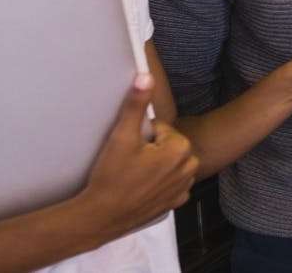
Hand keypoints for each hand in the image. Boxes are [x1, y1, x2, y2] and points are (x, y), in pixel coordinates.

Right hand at [74, 74, 197, 236]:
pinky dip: (158, 183)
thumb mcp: (122, 136)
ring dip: (156, 165)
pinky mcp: (175, 203)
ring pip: (170, 164)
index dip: (143, 135)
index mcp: (180, 149)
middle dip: (152, 149)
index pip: (161, 129)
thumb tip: (145, 77)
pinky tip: (141, 187)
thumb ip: (136, 105)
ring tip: (133, 174)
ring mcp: (183, 188)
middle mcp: (189, 168)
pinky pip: (170, 184)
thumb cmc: (112, 176)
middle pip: (168, 146)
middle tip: (129, 161)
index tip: (130, 148)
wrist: (102, 215)